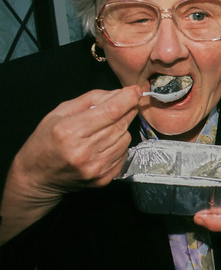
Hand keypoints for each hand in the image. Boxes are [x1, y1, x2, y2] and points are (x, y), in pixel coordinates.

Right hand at [1, 86, 141, 243]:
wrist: (37, 177)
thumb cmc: (46, 141)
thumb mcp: (60, 112)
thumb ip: (91, 99)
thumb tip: (120, 92)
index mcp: (70, 131)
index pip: (111, 111)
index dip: (128, 98)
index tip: (135, 90)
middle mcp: (83, 152)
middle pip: (121, 124)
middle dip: (126, 111)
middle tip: (121, 106)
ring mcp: (95, 168)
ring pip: (125, 138)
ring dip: (120, 129)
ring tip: (103, 130)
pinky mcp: (103, 179)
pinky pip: (124, 154)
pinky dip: (118, 145)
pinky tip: (103, 145)